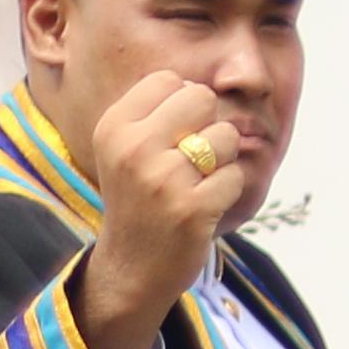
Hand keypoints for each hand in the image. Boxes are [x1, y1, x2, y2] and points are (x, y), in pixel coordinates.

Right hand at [72, 72, 245, 348]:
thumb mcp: (126, 149)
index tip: (172, 136)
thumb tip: (202, 85)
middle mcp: (133, 148)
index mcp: (113, 127)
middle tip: (192, 159)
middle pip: (201, 97)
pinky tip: (204, 207)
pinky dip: (228, 191)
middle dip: (207, 125)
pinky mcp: (192, 208)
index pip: (169, 80)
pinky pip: (235, 176)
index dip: (183, 104)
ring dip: (221, 161)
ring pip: (225, 136)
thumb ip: (157, 113)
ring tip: (195, 185)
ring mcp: (162, 179)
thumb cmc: (139, 200)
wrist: (132, 268)